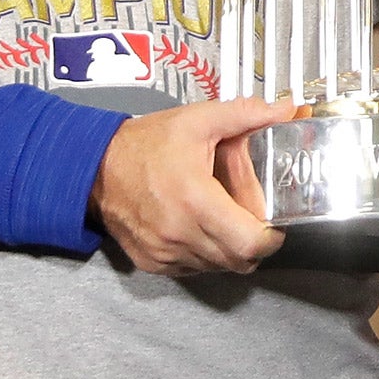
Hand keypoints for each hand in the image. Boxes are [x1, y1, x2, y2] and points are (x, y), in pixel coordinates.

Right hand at [90, 95, 296, 274]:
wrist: (94, 167)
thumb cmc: (144, 145)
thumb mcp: (198, 120)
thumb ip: (245, 115)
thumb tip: (284, 109)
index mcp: (195, 200)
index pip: (249, 242)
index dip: (271, 236)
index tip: (274, 223)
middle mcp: (179, 233)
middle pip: (239, 260)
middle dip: (255, 243)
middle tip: (255, 220)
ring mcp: (164, 252)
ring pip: (218, 267)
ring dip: (230, 249)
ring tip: (225, 218)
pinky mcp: (152, 262)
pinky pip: (194, 269)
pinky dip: (206, 254)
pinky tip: (201, 227)